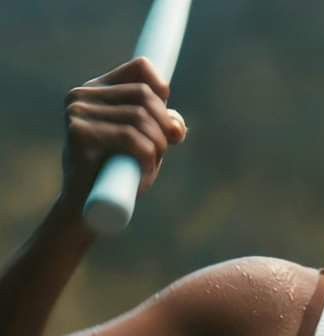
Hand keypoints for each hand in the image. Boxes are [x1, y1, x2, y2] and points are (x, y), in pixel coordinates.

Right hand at [60, 56, 187, 210]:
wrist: (86, 211)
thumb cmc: (117, 177)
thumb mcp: (146, 147)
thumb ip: (162, 128)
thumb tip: (177, 125)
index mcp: (96, 91)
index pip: (140, 68)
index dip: (162, 90)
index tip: (168, 121)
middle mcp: (82, 95)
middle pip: (144, 95)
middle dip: (164, 125)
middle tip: (165, 150)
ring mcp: (77, 113)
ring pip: (140, 117)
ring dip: (158, 144)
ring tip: (151, 165)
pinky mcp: (79, 134)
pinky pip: (131, 138)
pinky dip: (148, 157)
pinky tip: (144, 172)